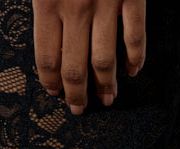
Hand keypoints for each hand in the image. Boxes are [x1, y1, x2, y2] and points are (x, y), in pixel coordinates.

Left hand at [32, 0, 145, 114]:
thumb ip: (43, 3)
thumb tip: (47, 35)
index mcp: (47, 1)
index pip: (48, 57)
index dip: (51, 80)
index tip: (55, 91)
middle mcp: (76, 8)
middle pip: (75, 67)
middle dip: (77, 94)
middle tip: (79, 107)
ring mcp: (106, 4)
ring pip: (104, 59)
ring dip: (106, 85)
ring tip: (107, 98)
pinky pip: (135, 35)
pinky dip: (135, 57)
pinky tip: (133, 69)